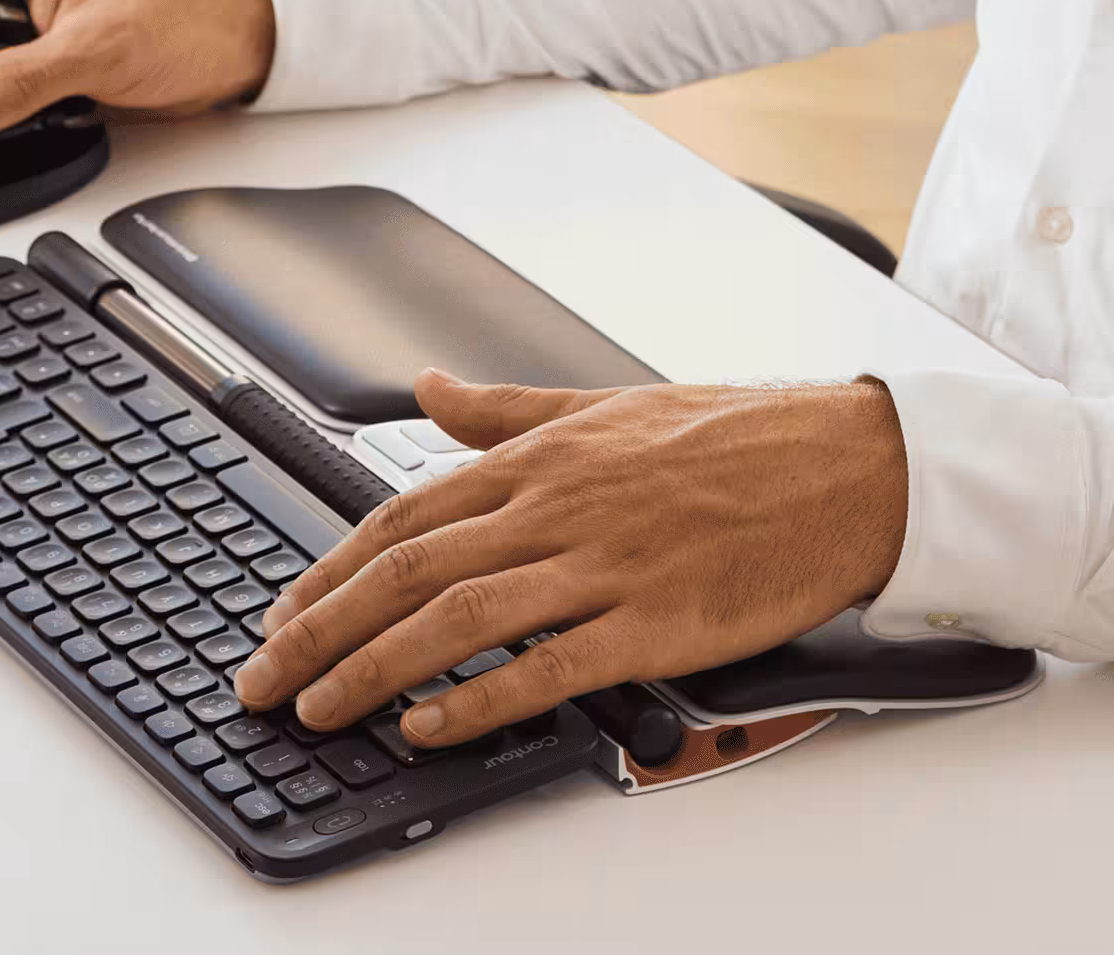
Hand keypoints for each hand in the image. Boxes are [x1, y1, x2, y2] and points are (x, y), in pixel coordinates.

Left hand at [230, 367, 909, 746]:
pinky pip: (546, 666)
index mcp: (544, 456)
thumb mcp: (609, 403)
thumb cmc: (741, 437)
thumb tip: (427, 388)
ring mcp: (604, 565)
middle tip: (263, 677)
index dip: (331, 567)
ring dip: (372, 667)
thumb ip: (508, 408)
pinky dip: (478, 699)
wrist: (849, 465)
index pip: (406, 514)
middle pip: (410, 570)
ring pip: (459, 617)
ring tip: (317, 708)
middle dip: (321, 627)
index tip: (283, 610)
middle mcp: (559, 505)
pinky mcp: (652, 621)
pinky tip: (427, 725)